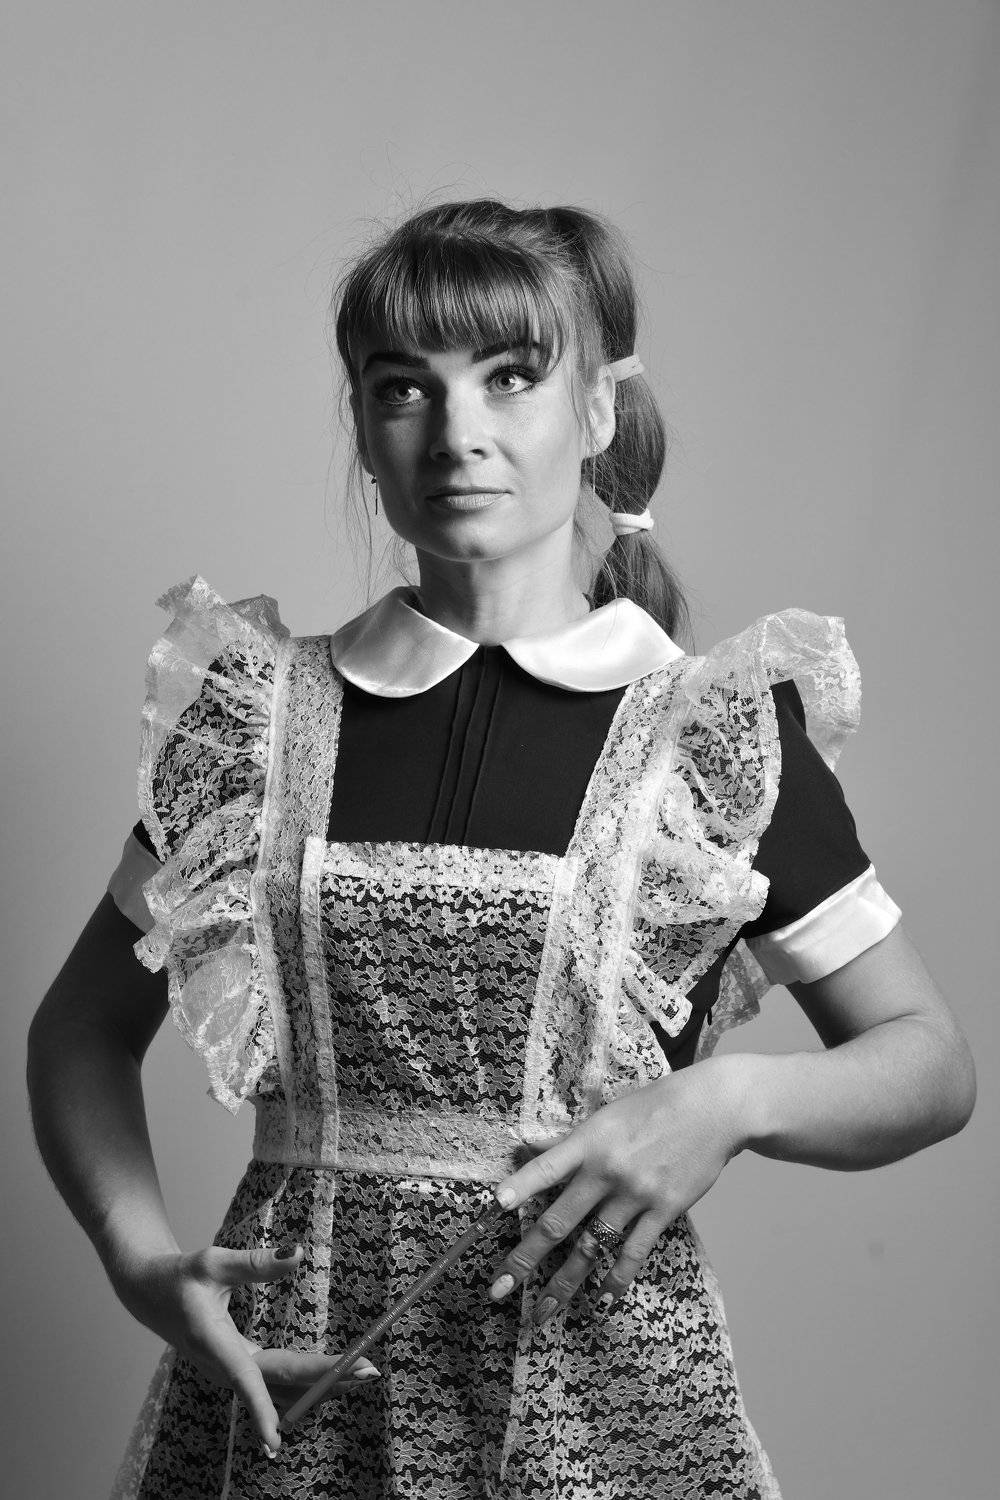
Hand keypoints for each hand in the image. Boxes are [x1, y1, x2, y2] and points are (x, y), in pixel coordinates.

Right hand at [110, 1244, 378, 1453]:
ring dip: (321, 1386)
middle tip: (368, 1370)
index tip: (277, 1441)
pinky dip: (306, 1384)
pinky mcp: (239, 1370)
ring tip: (362, 1372)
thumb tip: (298, 1254)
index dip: (260, 1409)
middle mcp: (224, 1366)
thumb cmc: (180, 1277)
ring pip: (281, 1392)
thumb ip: (256, 1263)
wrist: (151, 1295)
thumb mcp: (213, 1262)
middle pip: (280, 1384)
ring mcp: (232, 1372)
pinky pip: (277, 1386)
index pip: (243, 1380)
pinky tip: (334, 1379)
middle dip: (325, 1380)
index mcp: (212, 1343)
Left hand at [488, 1056, 748, 1323]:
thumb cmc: (655, 1106)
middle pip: (559, 1221)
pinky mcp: (664, 1210)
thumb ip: (569, 1139)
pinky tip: (604, 1297)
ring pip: (592, 1247)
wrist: (712, 1109)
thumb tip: (528, 1146)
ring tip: (543, 1312)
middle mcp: (607, 1171)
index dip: (521, 1186)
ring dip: (565, 1283)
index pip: (547, 1167)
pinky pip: (634, 1252)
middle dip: (526, 1258)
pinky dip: (618, 1277)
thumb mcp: (607, 1114)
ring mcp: (635, 1194)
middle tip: (500, 1287)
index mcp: (590, 1141)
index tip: (496, 1206)